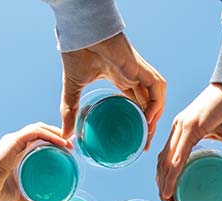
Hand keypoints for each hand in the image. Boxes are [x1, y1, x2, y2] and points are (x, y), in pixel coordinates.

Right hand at [0, 122, 71, 200]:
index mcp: (15, 153)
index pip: (36, 141)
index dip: (52, 141)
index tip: (67, 150)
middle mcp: (14, 144)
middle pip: (39, 131)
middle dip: (57, 134)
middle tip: (71, 145)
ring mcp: (13, 140)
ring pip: (39, 128)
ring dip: (56, 132)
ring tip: (69, 141)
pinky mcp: (13, 140)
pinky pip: (35, 132)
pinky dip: (50, 134)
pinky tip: (61, 141)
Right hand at [60, 32, 165, 149]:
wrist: (82, 35)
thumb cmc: (78, 53)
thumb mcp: (73, 88)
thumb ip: (69, 109)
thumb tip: (65, 133)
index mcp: (121, 78)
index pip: (136, 103)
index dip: (137, 120)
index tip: (135, 140)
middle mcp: (133, 76)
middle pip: (148, 104)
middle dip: (148, 125)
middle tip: (144, 145)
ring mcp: (140, 72)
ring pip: (156, 99)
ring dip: (154, 118)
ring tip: (148, 137)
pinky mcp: (142, 69)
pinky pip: (157, 90)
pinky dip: (156, 105)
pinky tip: (148, 120)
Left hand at [157, 83, 221, 200]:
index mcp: (185, 131)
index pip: (168, 159)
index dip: (166, 181)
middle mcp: (179, 128)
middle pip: (162, 163)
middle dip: (162, 188)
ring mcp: (182, 126)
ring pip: (166, 161)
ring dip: (164, 185)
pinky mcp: (191, 125)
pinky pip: (178, 154)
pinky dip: (172, 173)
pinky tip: (169, 188)